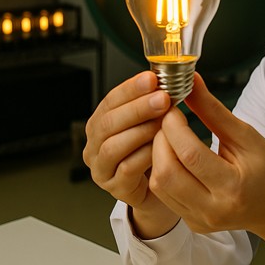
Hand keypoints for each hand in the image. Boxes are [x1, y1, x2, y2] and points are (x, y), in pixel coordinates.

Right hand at [83, 71, 179, 237]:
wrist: (163, 187)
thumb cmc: (156, 151)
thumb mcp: (153, 122)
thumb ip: (154, 101)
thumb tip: (170, 76)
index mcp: (100, 124)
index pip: (110, 101)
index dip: (130, 88)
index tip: (152, 78)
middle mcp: (95, 146)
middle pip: (108, 123)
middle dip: (137, 108)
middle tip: (163, 98)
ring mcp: (102, 169)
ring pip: (113, 146)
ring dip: (140, 131)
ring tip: (164, 123)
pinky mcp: (115, 189)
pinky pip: (126, 170)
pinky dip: (144, 156)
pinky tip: (161, 148)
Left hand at [150, 73, 264, 264]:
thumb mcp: (246, 135)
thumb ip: (214, 110)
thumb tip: (191, 81)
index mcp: (233, 187)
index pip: (190, 154)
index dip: (174, 126)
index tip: (173, 106)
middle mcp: (214, 209)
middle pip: (167, 173)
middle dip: (161, 139)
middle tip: (167, 119)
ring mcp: (200, 220)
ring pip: (159, 185)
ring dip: (158, 154)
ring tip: (169, 135)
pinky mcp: (192, 224)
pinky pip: (164, 195)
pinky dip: (162, 169)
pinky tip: (172, 154)